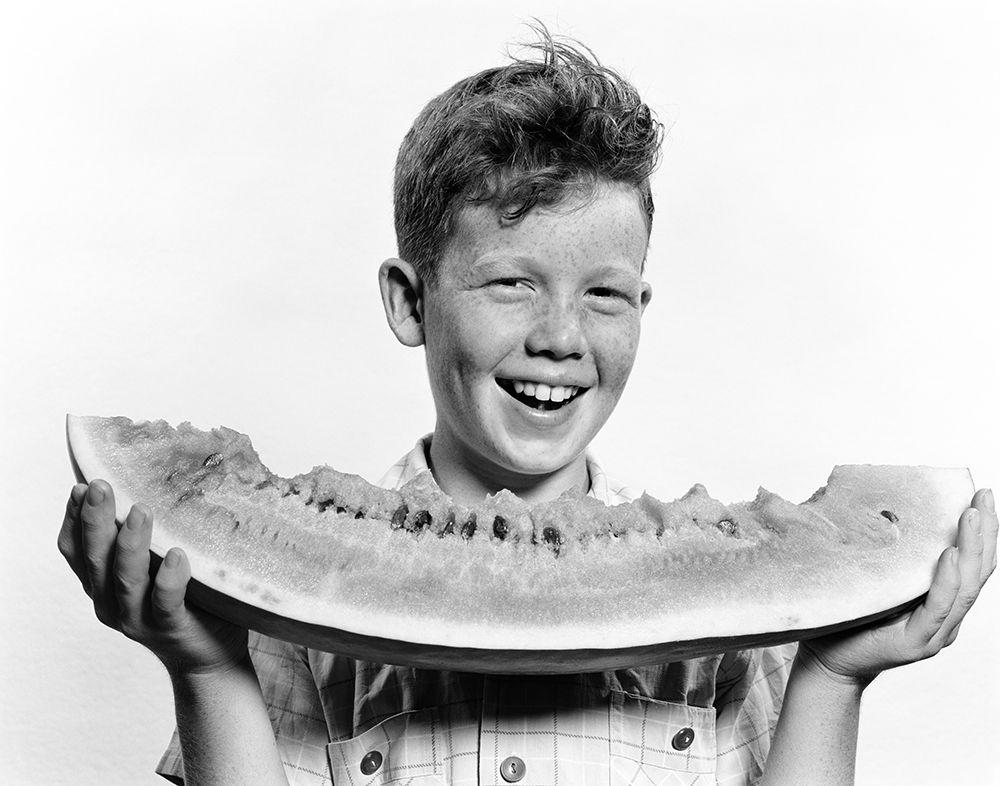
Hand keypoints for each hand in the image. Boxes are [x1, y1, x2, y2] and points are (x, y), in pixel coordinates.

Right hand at [58, 479, 248, 675]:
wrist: (209, 656)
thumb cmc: (185, 600)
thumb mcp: (156, 566)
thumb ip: (146, 540)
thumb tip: (151, 484)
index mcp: (104, 586)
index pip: (76, 551)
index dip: (74, 520)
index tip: (80, 486)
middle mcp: (113, 603)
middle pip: (95, 560)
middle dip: (95, 521)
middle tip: (100, 486)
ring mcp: (139, 619)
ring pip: (126, 579)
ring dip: (130, 543)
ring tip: (140, 510)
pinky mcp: (171, 629)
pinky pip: (166, 603)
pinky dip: (170, 578)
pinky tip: (178, 555)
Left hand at [798, 488, 996, 686]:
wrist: (826, 659)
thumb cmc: (848, 615)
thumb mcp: (874, 575)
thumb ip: (887, 551)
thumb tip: (875, 500)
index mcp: (940, 600)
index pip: (972, 563)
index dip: (983, 531)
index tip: (981, 495)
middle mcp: (945, 617)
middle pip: (979, 572)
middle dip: (986, 532)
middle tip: (985, 495)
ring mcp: (934, 633)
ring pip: (965, 588)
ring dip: (971, 549)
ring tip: (971, 515)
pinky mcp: (915, 643)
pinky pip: (937, 609)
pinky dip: (947, 581)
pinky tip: (950, 556)